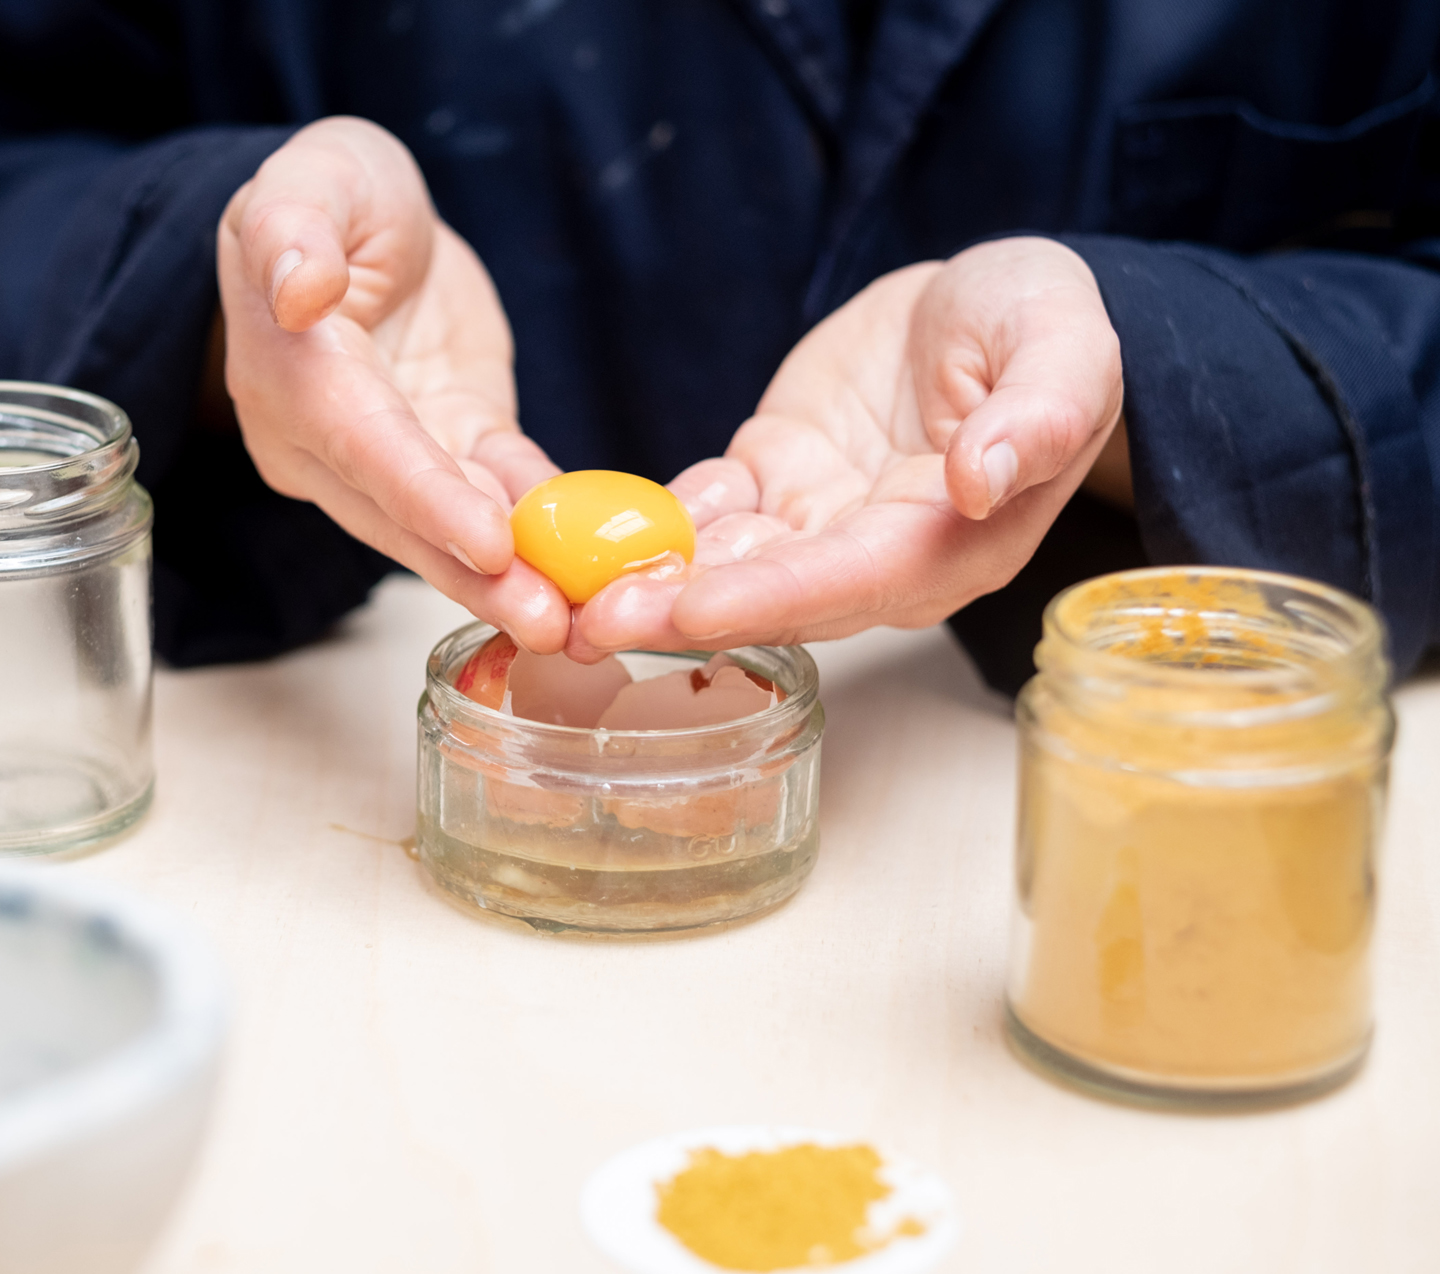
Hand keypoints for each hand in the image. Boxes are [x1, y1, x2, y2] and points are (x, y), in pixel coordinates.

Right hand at [217, 117, 568, 650]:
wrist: (361, 219)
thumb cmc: (328, 193)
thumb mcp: (310, 180)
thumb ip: (291, 231)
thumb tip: (299, 289)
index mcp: (292, 375)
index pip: (364, 446)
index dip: (426, 497)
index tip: (489, 542)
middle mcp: (327, 441)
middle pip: (406, 516)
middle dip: (478, 574)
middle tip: (550, 622)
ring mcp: (388, 456)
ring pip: (452, 526)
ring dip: (513, 579)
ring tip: (577, 624)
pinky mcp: (450, 445)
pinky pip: (499, 492)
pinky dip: (543, 529)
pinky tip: (595, 570)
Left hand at [570, 237, 1123, 656]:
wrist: (995, 302)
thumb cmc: (1046, 324)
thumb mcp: (1067, 347)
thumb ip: (1038, 414)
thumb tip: (983, 479)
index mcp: (953, 543)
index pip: (851, 582)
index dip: (770, 598)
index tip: (691, 608)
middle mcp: (875, 556)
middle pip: (770, 596)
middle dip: (678, 611)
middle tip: (585, 620)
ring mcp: (817, 523)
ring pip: (721, 564)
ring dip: (643, 577)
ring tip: (556, 588)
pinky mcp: (773, 481)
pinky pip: (703, 510)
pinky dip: (645, 520)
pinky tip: (578, 525)